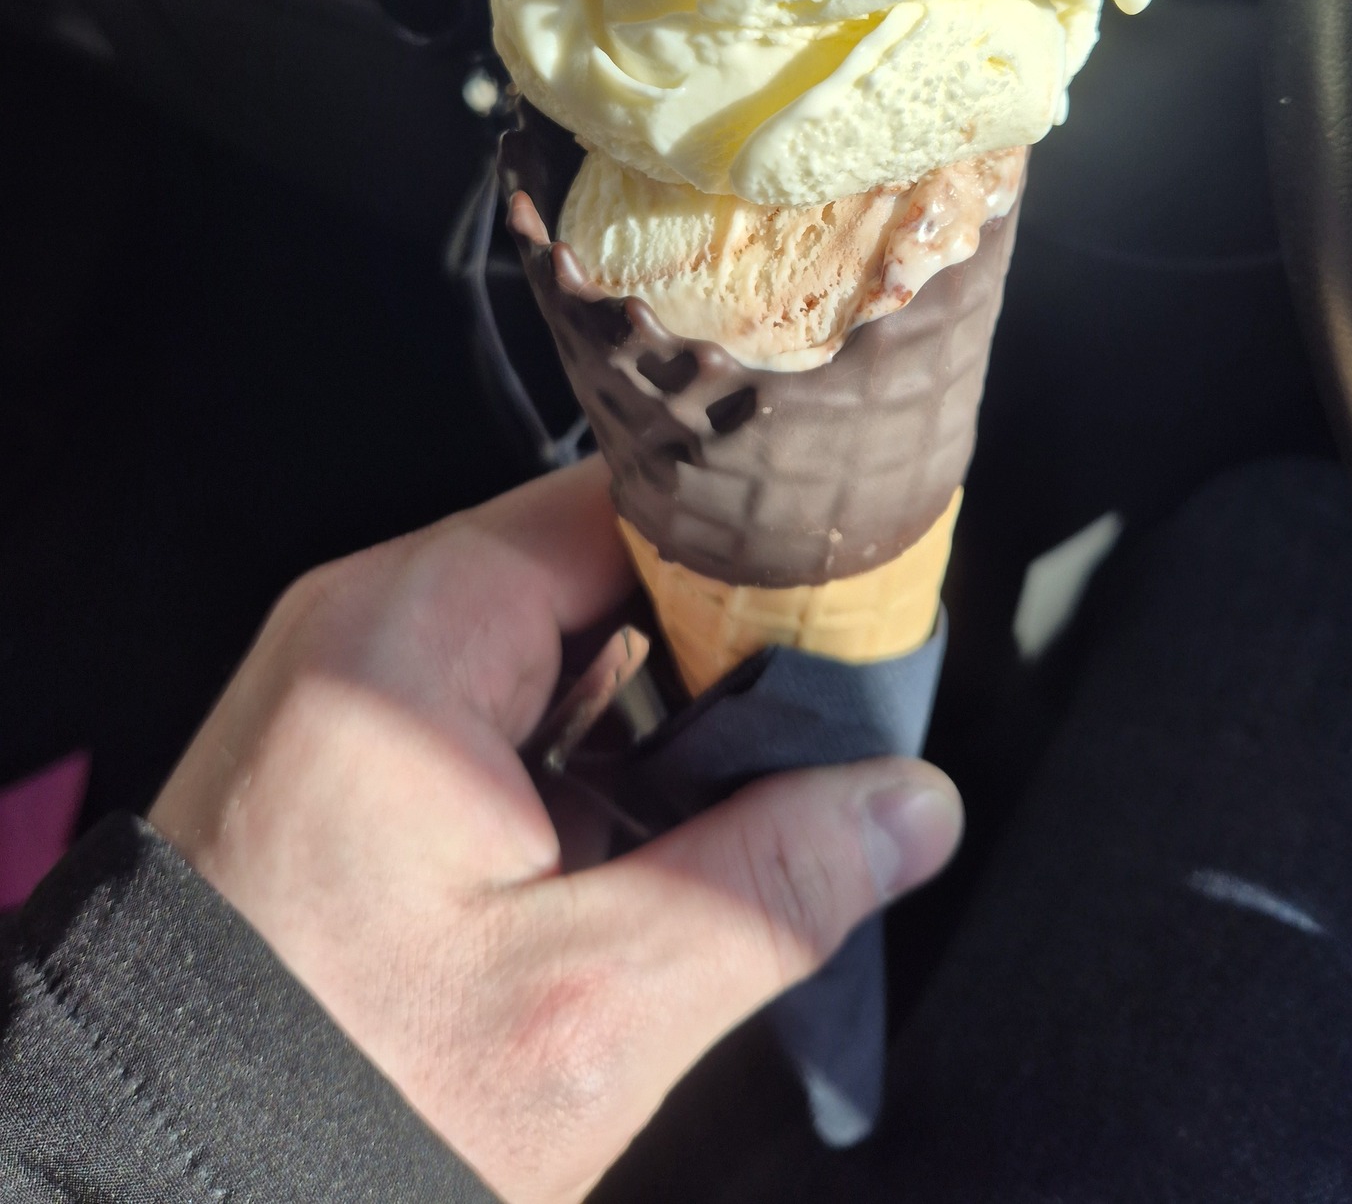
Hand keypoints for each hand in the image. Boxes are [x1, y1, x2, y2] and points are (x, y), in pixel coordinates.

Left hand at [150, 456, 963, 1202]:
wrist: (146, 1190)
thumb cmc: (325, 1094)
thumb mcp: (588, 1008)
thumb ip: (771, 887)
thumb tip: (909, 805)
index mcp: (410, 631)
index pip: (626, 511)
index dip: (750, 561)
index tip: (846, 626)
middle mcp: (366, 626)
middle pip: (596, 575)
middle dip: (708, 659)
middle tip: (801, 751)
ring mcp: (346, 689)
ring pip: (554, 649)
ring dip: (645, 725)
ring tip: (719, 818)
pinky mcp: (344, 756)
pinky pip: (496, 711)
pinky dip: (574, 766)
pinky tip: (620, 855)